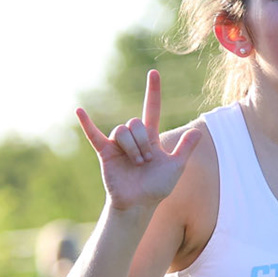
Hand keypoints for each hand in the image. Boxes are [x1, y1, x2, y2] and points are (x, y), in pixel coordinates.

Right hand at [75, 70, 204, 213]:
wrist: (139, 204)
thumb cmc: (157, 187)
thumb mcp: (176, 167)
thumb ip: (185, 149)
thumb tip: (198, 131)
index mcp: (151, 137)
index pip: (152, 109)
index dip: (153, 91)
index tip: (154, 72)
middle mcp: (134, 138)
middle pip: (136, 123)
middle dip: (143, 142)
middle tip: (146, 161)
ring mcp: (118, 144)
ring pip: (122, 130)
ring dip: (131, 147)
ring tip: (136, 164)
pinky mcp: (105, 152)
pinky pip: (94, 135)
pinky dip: (86, 123)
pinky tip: (79, 111)